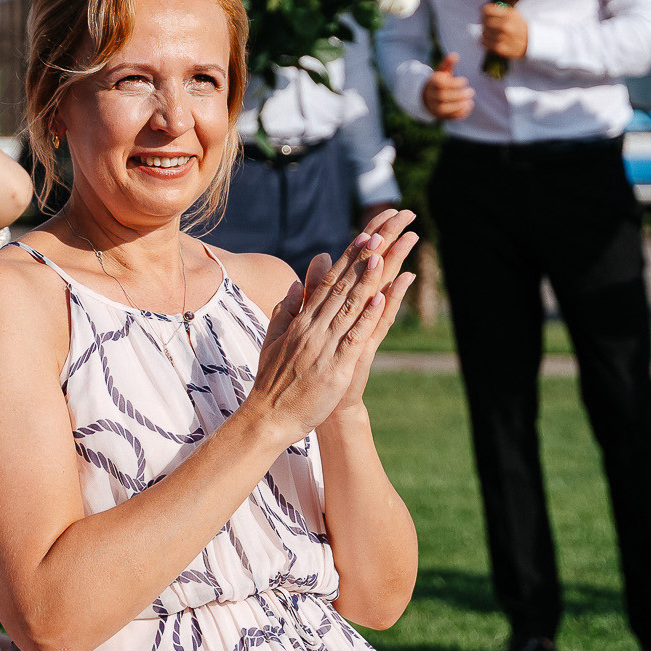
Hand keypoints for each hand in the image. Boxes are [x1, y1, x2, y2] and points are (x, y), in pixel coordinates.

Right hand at [249, 211, 417, 445]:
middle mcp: (312, 328)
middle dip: (361, 260)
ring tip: (382, 254)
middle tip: (380, 233)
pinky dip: (367, 316)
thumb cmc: (273, 381)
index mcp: (301, 321)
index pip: (327, 282)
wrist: (269, 417)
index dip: (348, 258)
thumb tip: (298, 283)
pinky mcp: (334, 367)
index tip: (365, 235)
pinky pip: (353, 336)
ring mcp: (323, 346)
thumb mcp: (275, 338)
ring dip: (366, 280)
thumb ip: (287, 309)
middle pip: (341, 287)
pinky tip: (380, 297)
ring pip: (348, 307)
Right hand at [421, 51, 474, 120]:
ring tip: (470, 101)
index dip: (454, 83)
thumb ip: (448, 63)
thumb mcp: (441, 71)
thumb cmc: (439, 82)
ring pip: (445, 109)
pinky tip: (468, 106)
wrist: (427, 97)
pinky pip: (449, 117)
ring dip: (459, 106)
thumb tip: (455, 55)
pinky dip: (460, 113)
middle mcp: (431, 96)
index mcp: (432, 83)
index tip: (465, 81)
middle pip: (443, 96)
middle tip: (471, 91)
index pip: (441, 84)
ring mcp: (434, 107)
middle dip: (459, 95)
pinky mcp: (439, 116)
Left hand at [479, 3, 528, 60]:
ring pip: (484, 32)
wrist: (531, 43)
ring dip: (485, 32)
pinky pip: (485, 43)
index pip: (486, 10)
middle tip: (487, 25)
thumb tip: (482, 9)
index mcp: (509, 14)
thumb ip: (500, 9)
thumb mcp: (514, 14)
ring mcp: (503, 37)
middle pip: (484, 21)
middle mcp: (505, 25)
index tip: (486, 15)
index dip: (484, 12)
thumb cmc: (519, 27)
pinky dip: (485, 41)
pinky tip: (490, 39)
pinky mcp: (500, 48)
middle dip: (484, 22)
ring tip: (491, 33)